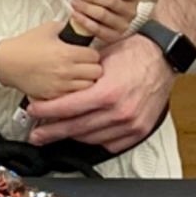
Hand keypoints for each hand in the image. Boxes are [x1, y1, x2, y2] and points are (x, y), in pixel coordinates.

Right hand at [0, 20, 102, 101]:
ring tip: (78, 76)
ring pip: (88, 87)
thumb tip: (79, 26)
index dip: (92, 54)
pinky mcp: (53, 96)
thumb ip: (67, 27)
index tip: (87, 54)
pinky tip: (68, 85)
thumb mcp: (48, 29)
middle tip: (85, 66)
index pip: (95, 56)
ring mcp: (60, 86)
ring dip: (85, 81)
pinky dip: (73, 92)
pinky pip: (73, 97)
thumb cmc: (24, 46)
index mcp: (67, 53)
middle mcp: (66, 71)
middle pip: (96, 73)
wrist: (6, 62)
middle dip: (93, 68)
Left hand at [24, 32, 173, 153]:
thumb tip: (57, 87)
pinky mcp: (139, 130)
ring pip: (91, 138)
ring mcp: (130, 124)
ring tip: (58, 132)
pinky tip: (84, 134)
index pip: (68, 108)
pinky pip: (110, 143)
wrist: (163, 56)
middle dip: (51, 131)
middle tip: (36, 134)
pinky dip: (95, 140)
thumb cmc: (134, 53)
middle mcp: (119, 111)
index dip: (46, 111)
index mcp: (107, 92)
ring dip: (72, 136)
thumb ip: (80, 76)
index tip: (32, 112)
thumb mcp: (101, 58)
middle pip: (76, 128)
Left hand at [66, 0, 137, 42]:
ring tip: (75, 3)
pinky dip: (84, 22)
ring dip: (86, 8)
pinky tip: (75, 15)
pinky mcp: (114, 36)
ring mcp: (123, 25)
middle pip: (112, 2)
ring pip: (103, 15)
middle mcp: (131, 11)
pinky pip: (98, 30)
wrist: (100, 15)